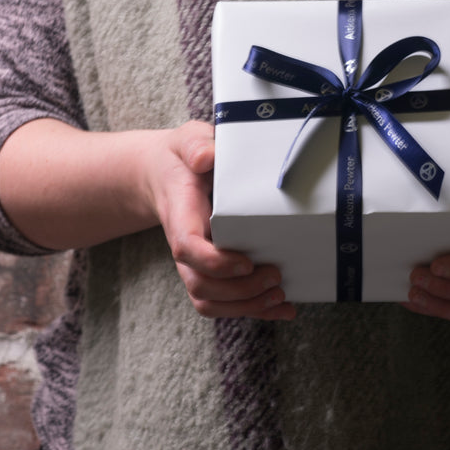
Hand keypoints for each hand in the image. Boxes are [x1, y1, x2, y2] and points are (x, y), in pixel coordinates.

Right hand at [143, 121, 295, 320]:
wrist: (167, 175)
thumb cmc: (183, 158)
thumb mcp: (187, 141)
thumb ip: (195, 145)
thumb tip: (207, 157)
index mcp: (180, 217)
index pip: (188, 249)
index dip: (215, 262)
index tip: (246, 261)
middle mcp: (185, 247)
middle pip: (201, 285)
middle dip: (239, 290)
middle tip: (275, 277)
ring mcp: (196, 263)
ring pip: (211, 301)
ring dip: (247, 306)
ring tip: (280, 297)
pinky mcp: (212, 270)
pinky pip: (225, 301)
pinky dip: (253, 309)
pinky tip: (282, 308)